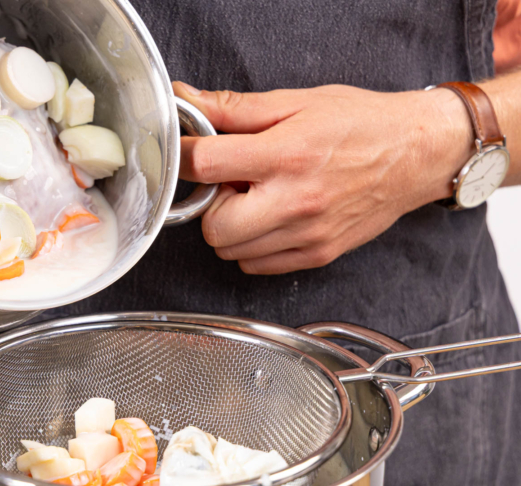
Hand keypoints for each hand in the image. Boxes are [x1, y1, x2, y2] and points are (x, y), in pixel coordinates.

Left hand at [174, 82, 472, 274]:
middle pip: (213, 228)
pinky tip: (271, 218)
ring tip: (257, 198)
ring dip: (231, 226)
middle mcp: (296, 201)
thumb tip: (188, 103)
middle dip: (211, 205)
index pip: (206, 166)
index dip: (186, 158)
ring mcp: (307, 235)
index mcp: (287, 155)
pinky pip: (256, 266)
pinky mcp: (317, 255)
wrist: (417, 154)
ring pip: (230, 252)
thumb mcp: (296, 102)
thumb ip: (235, 108)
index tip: (190, 153)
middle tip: (232, 183)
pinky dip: (252, 246)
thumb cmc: (361, 124)